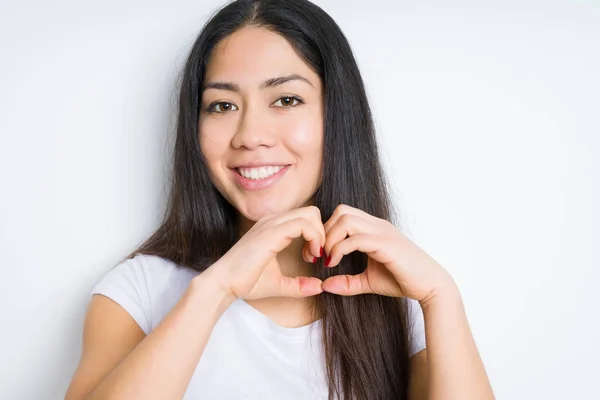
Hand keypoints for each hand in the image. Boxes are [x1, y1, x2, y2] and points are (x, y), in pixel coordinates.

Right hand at [205, 206, 324, 299]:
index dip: (316, 235)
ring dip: (319, 235)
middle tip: (317, 254)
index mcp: (273, 227)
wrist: (224, 284)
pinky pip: (303, 224)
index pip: (305, 218)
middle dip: (321, 232)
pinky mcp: (271, 232)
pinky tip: (311, 255)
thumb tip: (319, 287)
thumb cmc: (246, 282)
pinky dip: (314, 237)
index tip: (314, 256)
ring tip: (314, 255)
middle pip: (311, 212)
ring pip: (309, 214)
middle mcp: (272, 221)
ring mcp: (271, 224)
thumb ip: (299, 285)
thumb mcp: (280, 284)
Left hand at [321, 204, 455, 302]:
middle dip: (324, 232)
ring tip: (328, 259)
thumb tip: (324, 286)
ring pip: (346, 219)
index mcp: (374, 228)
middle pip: (341, 211)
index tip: (320, 254)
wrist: (430, 285)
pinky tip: (335, 263)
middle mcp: (377, 225)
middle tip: (319, 255)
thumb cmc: (403, 280)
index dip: (326, 231)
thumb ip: (347, 282)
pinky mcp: (386, 244)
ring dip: (330, 239)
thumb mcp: (368, 281)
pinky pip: (355, 238)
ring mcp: (382, 232)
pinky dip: (339, 249)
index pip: (343, 214)